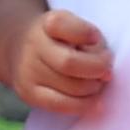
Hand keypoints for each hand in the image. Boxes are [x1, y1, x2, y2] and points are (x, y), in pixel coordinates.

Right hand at [0, 5, 114, 114]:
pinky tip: (96, 102)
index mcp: (47, 23)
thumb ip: (94, 44)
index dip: (85, 32)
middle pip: (69, 63)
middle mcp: (33, 44)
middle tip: (106, 70)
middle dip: (96, 69)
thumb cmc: (63, 40)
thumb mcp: (77, 28)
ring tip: (96, 83)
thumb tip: (106, 75)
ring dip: (93, 88)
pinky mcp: (29, 93)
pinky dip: (84, 106)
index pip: (62, 25)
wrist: (23, 49)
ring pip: (70, 88)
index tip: (95, 38)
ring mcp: (28, 71)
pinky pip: (61, 105)